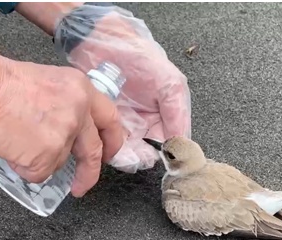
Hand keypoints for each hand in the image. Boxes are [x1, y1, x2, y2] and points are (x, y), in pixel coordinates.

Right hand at [0, 30, 123, 195]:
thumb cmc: (1, 82)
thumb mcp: (50, 83)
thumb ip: (68, 106)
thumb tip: (71, 132)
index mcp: (82, 90)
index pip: (110, 120)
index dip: (112, 141)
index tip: (109, 154)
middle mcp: (79, 113)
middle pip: (93, 151)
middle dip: (89, 173)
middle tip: (82, 185)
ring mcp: (65, 136)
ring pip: (58, 161)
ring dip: (39, 158)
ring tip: (17, 137)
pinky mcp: (47, 155)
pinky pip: (39, 173)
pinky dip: (24, 167)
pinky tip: (12, 147)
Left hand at [53, 5, 191, 172]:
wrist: (99, 39)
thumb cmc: (138, 55)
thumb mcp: (169, 84)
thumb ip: (178, 114)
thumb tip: (182, 143)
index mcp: (168, 113)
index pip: (173, 142)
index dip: (170, 154)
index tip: (165, 159)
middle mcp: (148, 121)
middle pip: (150, 150)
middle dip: (145, 157)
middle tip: (139, 158)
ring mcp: (127, 122)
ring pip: (130, 150)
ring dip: (128, 156)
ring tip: (124, 156)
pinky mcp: (106, 121)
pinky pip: (110, 142)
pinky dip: (111, 149)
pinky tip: (111, 149)